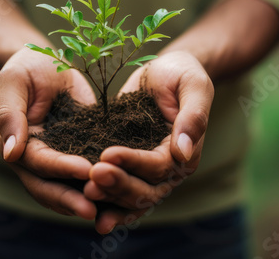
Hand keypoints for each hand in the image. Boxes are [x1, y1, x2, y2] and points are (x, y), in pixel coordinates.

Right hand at [0, 47, 97, 218]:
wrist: (49, 64)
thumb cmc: (27, 67)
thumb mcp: (15, 82)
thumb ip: (9, 115)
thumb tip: (8, 154)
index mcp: (19, 145)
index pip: (39, 163)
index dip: (60, 167)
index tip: (84, 170)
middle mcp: (37, 160)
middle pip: (50, 187)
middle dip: (72, 199)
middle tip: (94, 209)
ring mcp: (60, 159)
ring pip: (70, 188)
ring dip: (88, 200)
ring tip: (110, 210)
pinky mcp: (82, 151)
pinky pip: (90, 174)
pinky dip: (103, 187)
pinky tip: (122, 193)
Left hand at [83, 51, 213, 232]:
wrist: (164, 71)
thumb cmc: (181, 75)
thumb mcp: (193, 86)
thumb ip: (193, 117)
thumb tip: (184, 153)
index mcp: (185, 153)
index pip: (159, 167)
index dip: (134, 163)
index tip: (108, 154)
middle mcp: (166, 169)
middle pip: (145, 191)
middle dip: (118, 185)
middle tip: (93, 176)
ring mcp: (145, 170)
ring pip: (130, 197)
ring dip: (109, 196)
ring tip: (85, 190)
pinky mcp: (126, 164)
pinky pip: (118, 189)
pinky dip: (106, 201)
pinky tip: (88, 207)